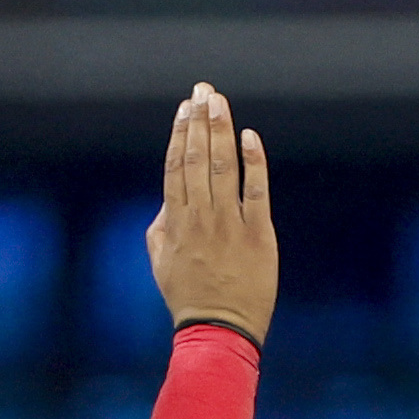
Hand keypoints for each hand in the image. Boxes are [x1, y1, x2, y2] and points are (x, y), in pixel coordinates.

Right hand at [143, 83, 275, 337]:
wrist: (219, 328)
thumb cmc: (188, 294)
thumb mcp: (160, 258)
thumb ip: (162, 223)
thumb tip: (168, 198)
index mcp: (174, 219)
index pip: (176, 165)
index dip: (180, 132)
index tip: (185, 107)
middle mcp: (200, 216)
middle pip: (198, 158)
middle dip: (200, 120)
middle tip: (204, 90)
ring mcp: (228, 224)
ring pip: (223, 167)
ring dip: (221, 130)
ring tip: (220, 102)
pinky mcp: (258, 235)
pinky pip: (256, 192)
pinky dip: (253, 163)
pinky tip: (250, 137)